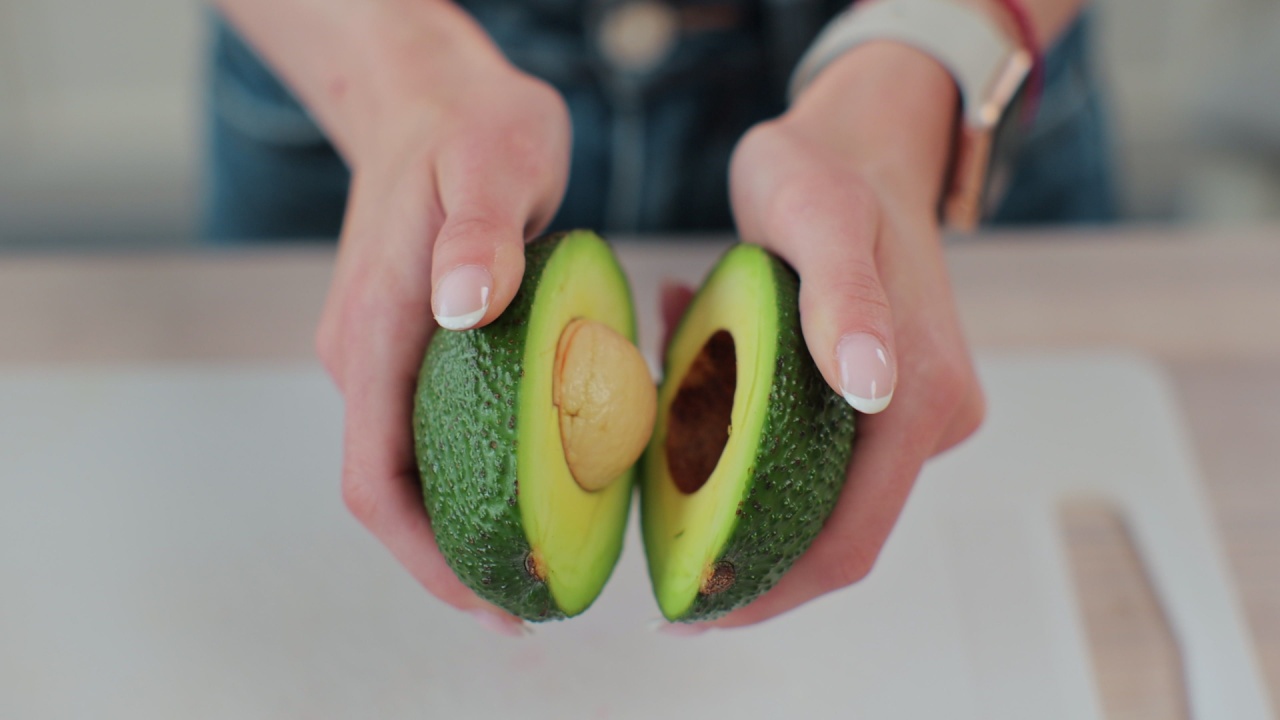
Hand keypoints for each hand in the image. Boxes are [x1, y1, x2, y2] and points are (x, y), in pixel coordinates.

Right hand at [311, 11, 570, 634]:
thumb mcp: (492, 161)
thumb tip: (466, 309)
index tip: (489, 600)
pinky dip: (470, 475)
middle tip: (530, 606)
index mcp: (376, 329)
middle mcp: (365, 353)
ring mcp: (382, 349)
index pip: (374, 478)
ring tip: (534, 563)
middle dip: (448, 561)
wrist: (430, 97)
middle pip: (387, 492)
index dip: (426, 555)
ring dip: (460, 525)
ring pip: (407, 466)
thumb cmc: (472, 125)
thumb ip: (480, 234)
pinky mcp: (408, 339)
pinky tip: (527, 488)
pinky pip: (427, 429)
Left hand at [710, 42, 985, 626]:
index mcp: (924, 397)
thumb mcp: (818, 214)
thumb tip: (872, 390)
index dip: (768, 590)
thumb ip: (843, 297)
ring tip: (661, 431)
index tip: (691, 608)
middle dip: (743, 550)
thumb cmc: (826, 167)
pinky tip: (693, 373)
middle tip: (658, 552)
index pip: (848, 541)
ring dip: (733, 478)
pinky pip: (808, 441)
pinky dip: (743, 429)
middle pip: (834, 533)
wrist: (861, 138)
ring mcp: (911, 411)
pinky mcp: (885, 398)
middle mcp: (932, 417)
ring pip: (814, 489)